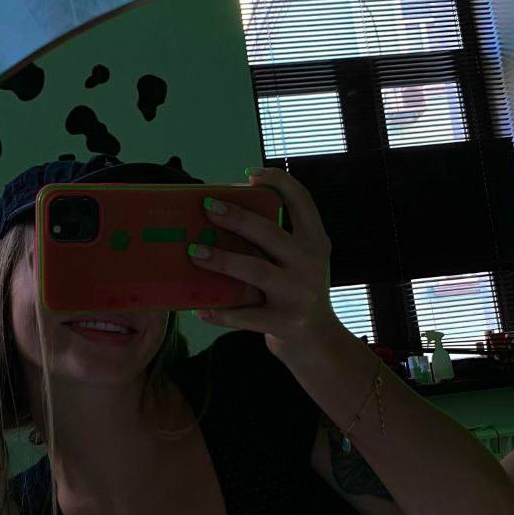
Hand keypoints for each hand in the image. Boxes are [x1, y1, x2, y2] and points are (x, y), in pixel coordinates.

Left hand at [187, 167, 345, 358]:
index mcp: (315, 242)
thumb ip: (274, 240)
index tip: (250, 174)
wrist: (319, 340)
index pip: (302, 201)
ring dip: (222, 260)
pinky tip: (199, 307)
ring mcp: (298, 295)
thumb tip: (222, 216)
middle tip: (207, 207)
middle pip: (270, 234)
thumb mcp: (299, 260)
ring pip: (255, 271)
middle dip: (237, 218)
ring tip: (194, 252)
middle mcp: (310, 265)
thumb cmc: (297, 291)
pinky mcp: (284, 323)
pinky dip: (220, 312)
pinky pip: (245, 315)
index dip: (278, 182)